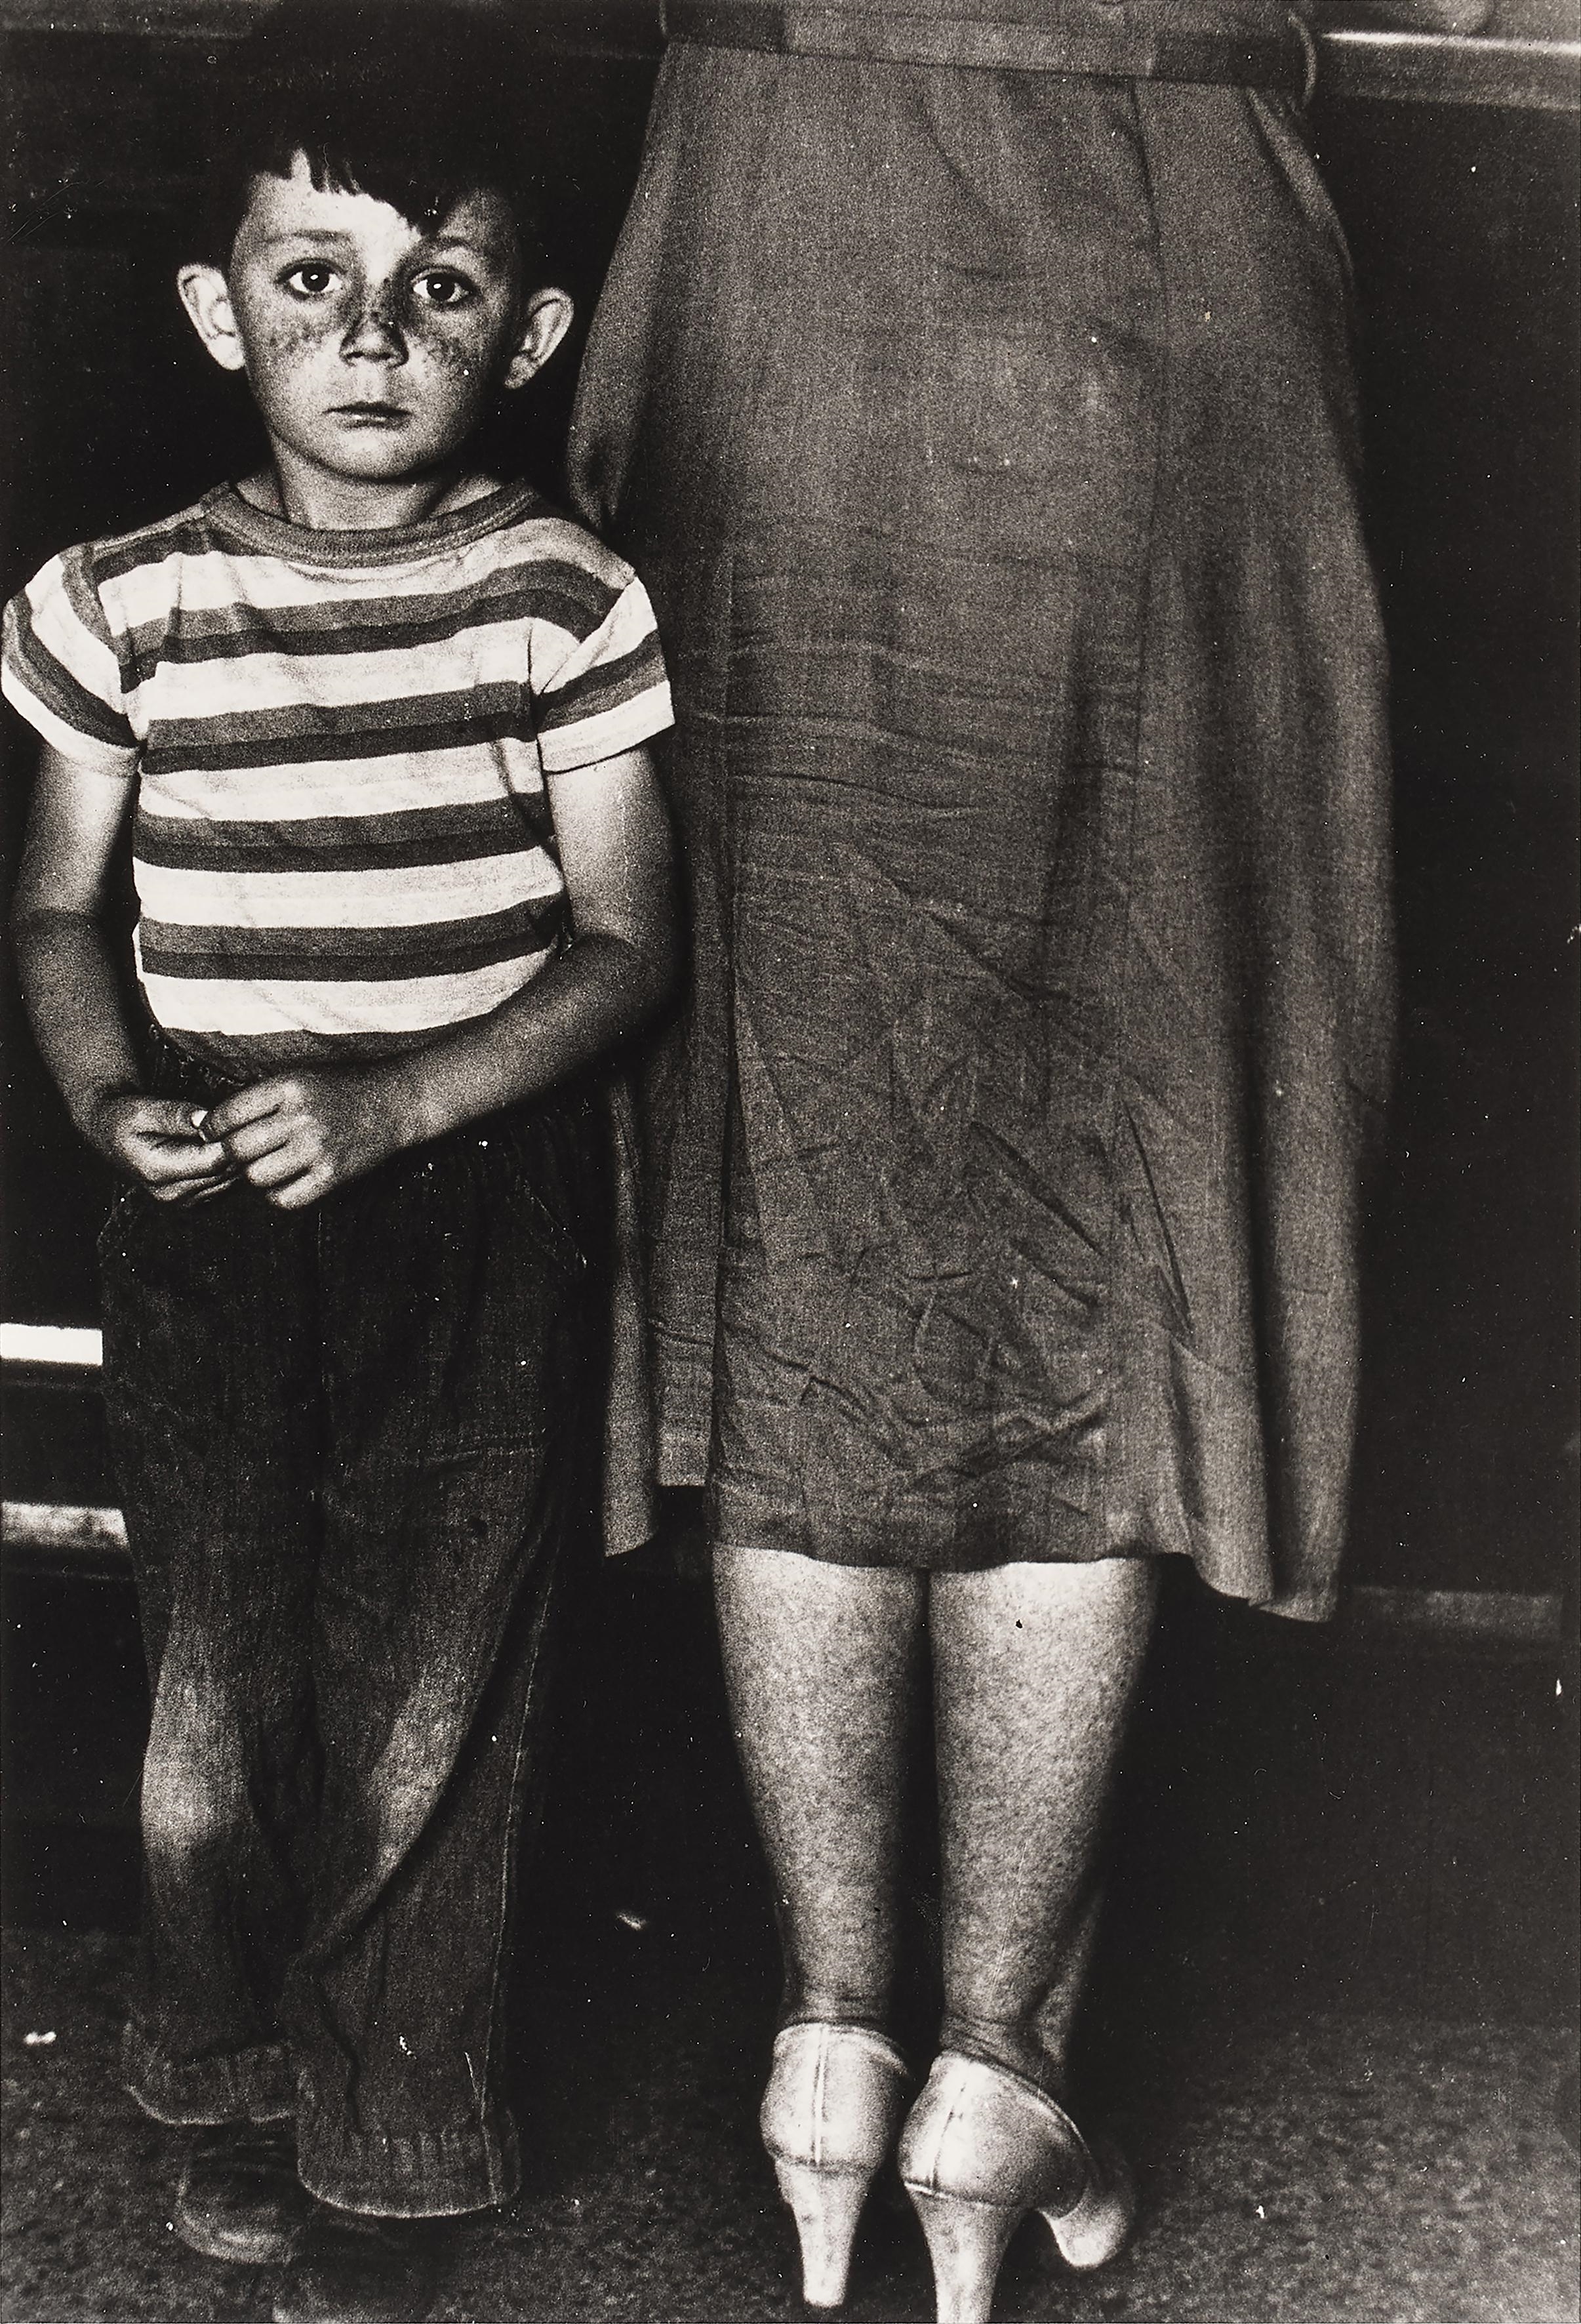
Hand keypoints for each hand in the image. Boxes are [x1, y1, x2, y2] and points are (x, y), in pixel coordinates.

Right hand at [83, 1091, 235, 1204]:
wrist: (111, 1136)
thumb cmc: (124, 1119)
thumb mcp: (143, 1110)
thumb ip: (175, 1115)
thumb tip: (206, 1119)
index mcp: (159, 1172)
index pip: (214, 1161)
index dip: (231, 1139)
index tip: (237, 1118)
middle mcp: (172, 1194)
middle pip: (225, 1173)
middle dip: (237, 1148)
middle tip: (241, 1122)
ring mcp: (183, 1202)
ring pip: (230, 1181)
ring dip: (236, 1158)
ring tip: (233, 1132)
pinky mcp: (192, 1201)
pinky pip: (225, 1186)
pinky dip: (229, 1167)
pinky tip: (223, 1147)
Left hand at [204, 1063, 412, 1207]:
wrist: (392, 1103)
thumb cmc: (339, 1088)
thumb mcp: (299, 1077)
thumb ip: (261, 1098)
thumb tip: (214, 1125)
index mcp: (289, 1087)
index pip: (229, 1114)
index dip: (212, 1127)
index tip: (211, 1133)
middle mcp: (302, 1117)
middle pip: (238, 1149)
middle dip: (230, 1154)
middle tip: (236, 1154)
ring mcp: (318, 1149)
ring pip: (257, 1177)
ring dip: (253, 1175)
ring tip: (263, 1165)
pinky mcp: (333, 1175)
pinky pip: (286, 1199)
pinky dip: (276, 1195)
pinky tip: (282, 1182)